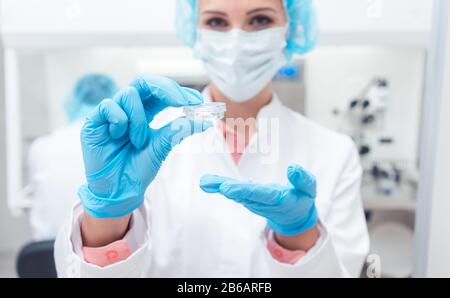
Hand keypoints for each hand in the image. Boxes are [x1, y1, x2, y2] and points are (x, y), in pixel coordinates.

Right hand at [79, 75, 211, 217]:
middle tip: (182, 101)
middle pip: (144, 82)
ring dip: (139, 119)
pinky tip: (118, 136)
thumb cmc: (138, 169)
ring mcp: (111, 114)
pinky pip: (108, 106)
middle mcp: (128, 109)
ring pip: (128, 94)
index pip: (160, 91)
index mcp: (145, 113)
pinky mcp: (94, 121)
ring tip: (138, 141)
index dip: (178, 92)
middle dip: (165, 89)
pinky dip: (120, 120)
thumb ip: (179, 131)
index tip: (197, 101)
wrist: (119, 191)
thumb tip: (206, 121)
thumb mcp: (162, 147)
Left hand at [200, 164, 317, 235]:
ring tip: (206, 182)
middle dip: (232, 190)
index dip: (245, 191)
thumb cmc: (301, 198)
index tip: (229, 188)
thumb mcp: (309, 189)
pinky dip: (219, 187)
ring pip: (236, 194)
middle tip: (217, 185)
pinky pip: (233, 192)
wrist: (293, 216)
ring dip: (220, 187)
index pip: (261, 195)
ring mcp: (253, 202)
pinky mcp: (247, 199)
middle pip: (245, 195)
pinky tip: (206, 182)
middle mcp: (263, 202)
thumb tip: (292, 167)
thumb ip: (303, 179)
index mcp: (279, 200)